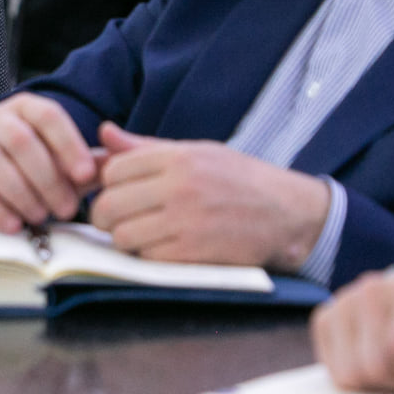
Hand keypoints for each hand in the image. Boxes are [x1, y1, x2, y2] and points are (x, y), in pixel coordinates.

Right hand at [0, 92, 98, 232]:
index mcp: (25, 108)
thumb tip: (115, 161)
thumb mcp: (68, 163)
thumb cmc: (38, 171)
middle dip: (47, 178)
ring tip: (40, 216)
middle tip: (67, 208)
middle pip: (20, 140)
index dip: (70, 145)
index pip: (48, 116)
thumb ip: (92, 163)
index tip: (87, 175)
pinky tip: (14, 224)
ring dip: (21, 193)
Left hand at [88, 123, 330, 269]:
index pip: (112, 170)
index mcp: (179, 157)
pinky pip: (147, 259)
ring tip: (142, 235)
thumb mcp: (197, 152)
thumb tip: (104, 134)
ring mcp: (187, 222)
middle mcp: (180, 186)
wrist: (289, 214)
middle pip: (110, 205)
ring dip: (126, 240)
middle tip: (118, 221)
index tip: (120, 193)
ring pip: (123, 236)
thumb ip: (146, 147)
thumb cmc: (239, 180)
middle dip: (106, 216)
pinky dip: (148, 257)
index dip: (108, 185)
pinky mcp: (195, 254)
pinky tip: (162, 249)